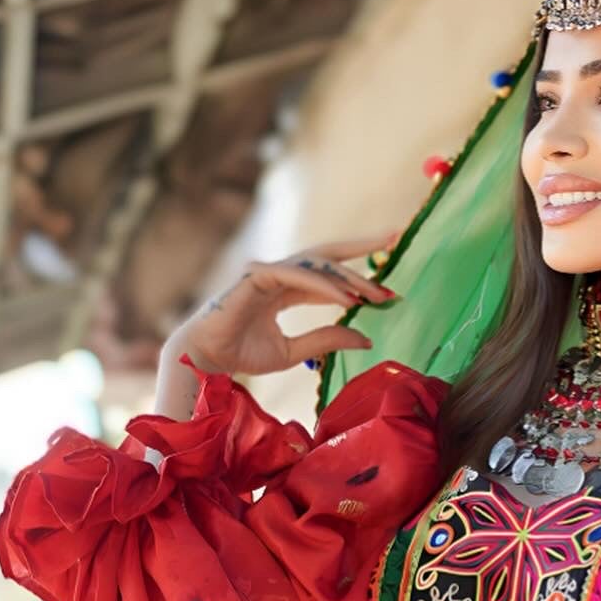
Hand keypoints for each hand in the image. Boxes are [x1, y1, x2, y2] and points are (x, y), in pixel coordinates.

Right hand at [172, 233, 400, 375]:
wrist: (207, 359)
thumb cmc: (243, 355)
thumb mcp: (296, 352)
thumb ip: (327, 340)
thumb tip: (367, 338)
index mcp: (287, 288)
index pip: (328, 271)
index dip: (358, 273)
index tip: (388, 278)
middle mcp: (280, 274)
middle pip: (326, 253)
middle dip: (360, 246)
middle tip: (393, 240)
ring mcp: (268, 272)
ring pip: (316, 264)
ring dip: (347, 277)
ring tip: (375, 294)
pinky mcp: (257, 277)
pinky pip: (296, 276)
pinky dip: (322, 286)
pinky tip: (345, 298)